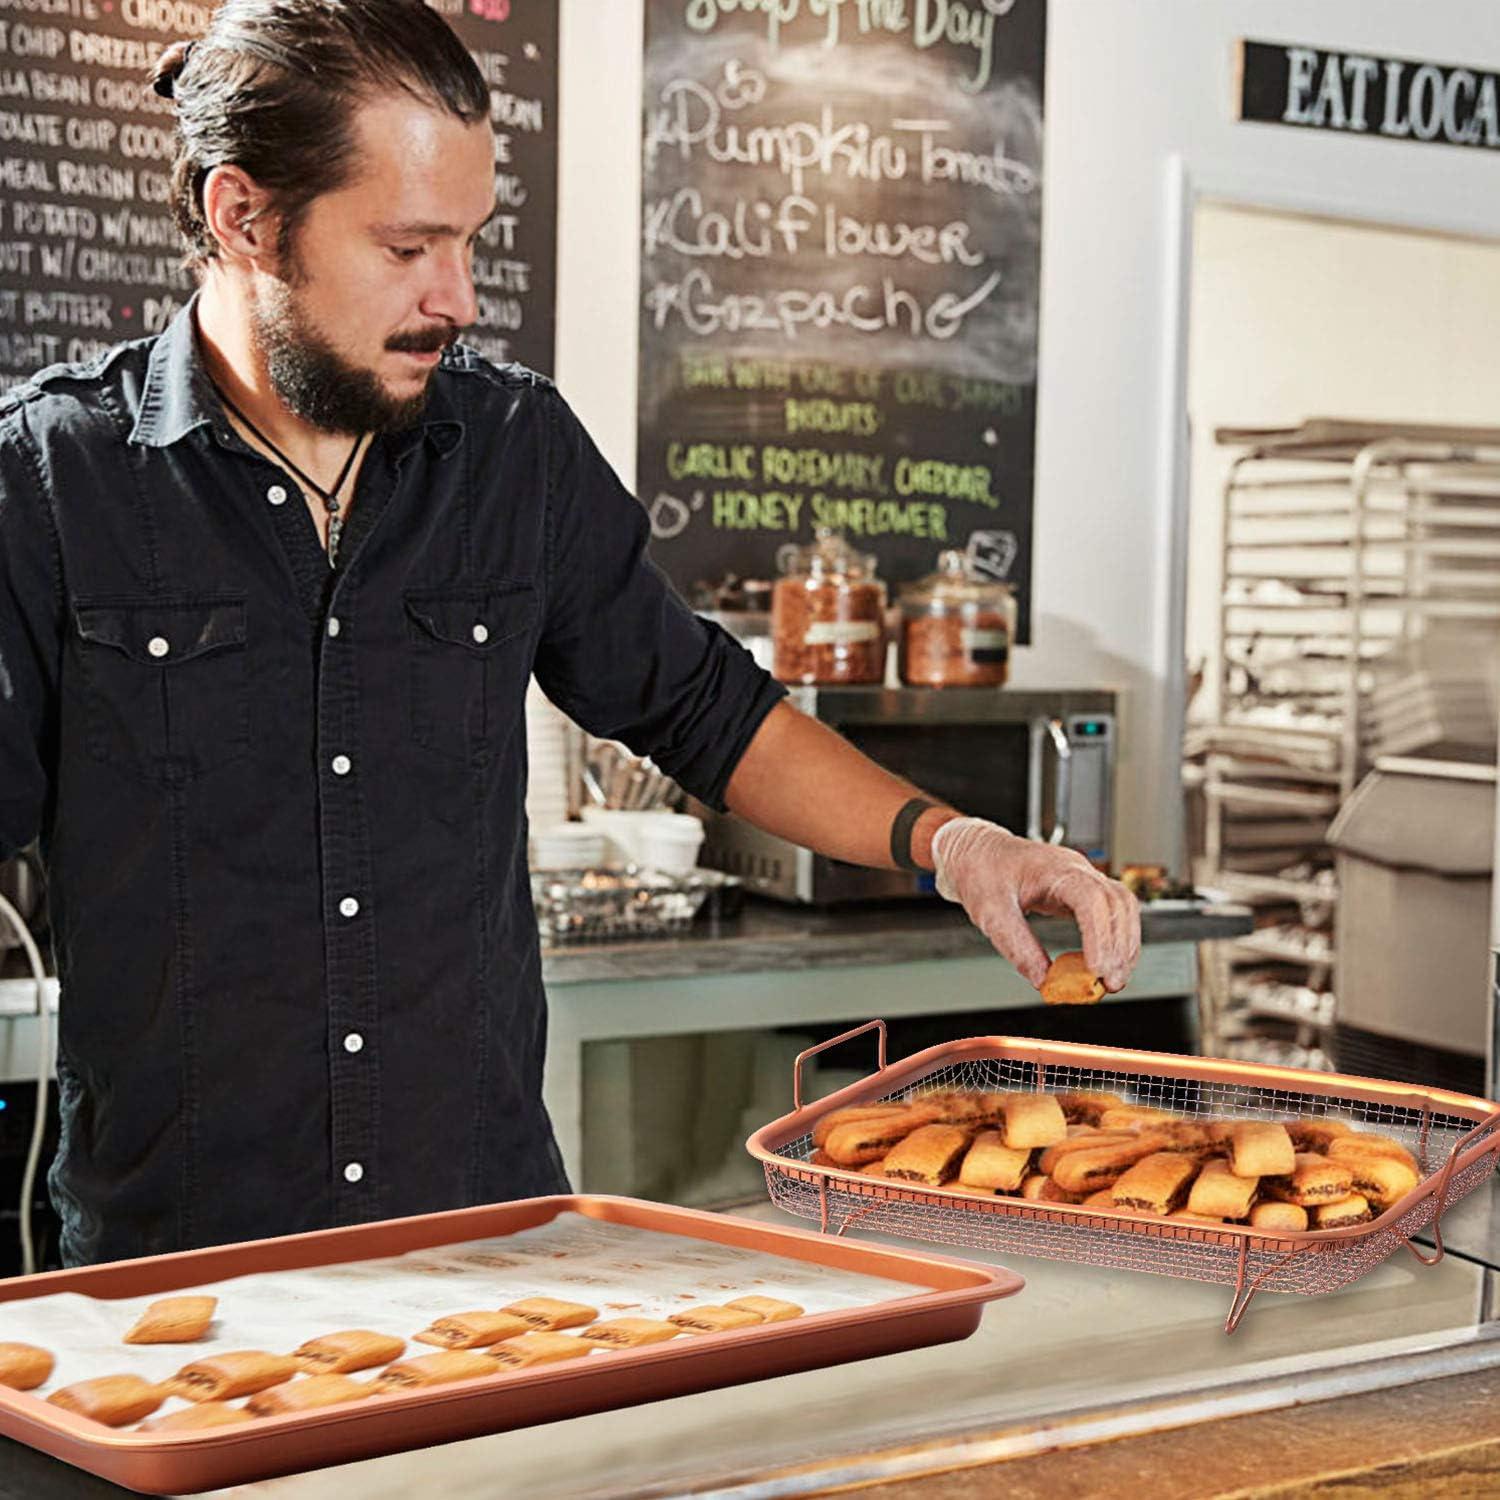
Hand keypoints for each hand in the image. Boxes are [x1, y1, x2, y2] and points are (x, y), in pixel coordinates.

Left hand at [931, 817, 1140, 991]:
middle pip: (1117, 902)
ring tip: (1113, 981)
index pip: (1090, 898)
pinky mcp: (1082, 890)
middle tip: (1110, 984)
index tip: (1096, 969)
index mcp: (1053, 868)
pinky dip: (1116, 940)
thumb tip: (1043, 981)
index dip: (1099, 935)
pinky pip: (1113, 912)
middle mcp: (1076, 869)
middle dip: (1119, 946)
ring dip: (1124, 945)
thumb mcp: (990, 912)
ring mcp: (1083, 877)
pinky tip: (1107, 966)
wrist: (977, 853)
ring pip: (1123, 906)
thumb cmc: (981, 873)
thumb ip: (1016, 946)